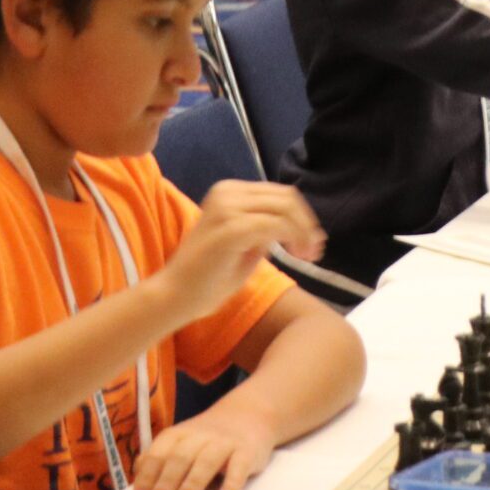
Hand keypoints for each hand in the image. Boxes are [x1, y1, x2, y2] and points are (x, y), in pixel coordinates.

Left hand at [130, 400, 276, 489]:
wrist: (250, 413)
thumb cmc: (209, 438)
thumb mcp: (182, 441)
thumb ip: (161, 458)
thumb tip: (138, 479)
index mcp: (178, 435)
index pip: (158, 455)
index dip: (147, 478)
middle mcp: (199, 436)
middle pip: (179, 458)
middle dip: (166, 483)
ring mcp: (224, 442)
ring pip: (206, 462)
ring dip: (191, 484)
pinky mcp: (247, 450)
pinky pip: (239, 467)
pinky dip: (232, 484)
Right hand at [154, 183, 324, 326]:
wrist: (174, 297)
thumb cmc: (206, 279)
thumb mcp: (243, 247)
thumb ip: (263, 230)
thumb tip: (290, 225)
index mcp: (228, 192)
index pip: (278, 194)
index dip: (302, 216)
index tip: (312, 243)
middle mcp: (227, 192)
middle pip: (286, 196)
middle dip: (307, 223)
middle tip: (314, 251)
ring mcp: (227, 207)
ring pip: (284, 207)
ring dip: (303, 231)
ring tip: (307, 256)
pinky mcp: (231, 228)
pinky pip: (275, 225)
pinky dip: (293, 238)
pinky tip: (296, 256)